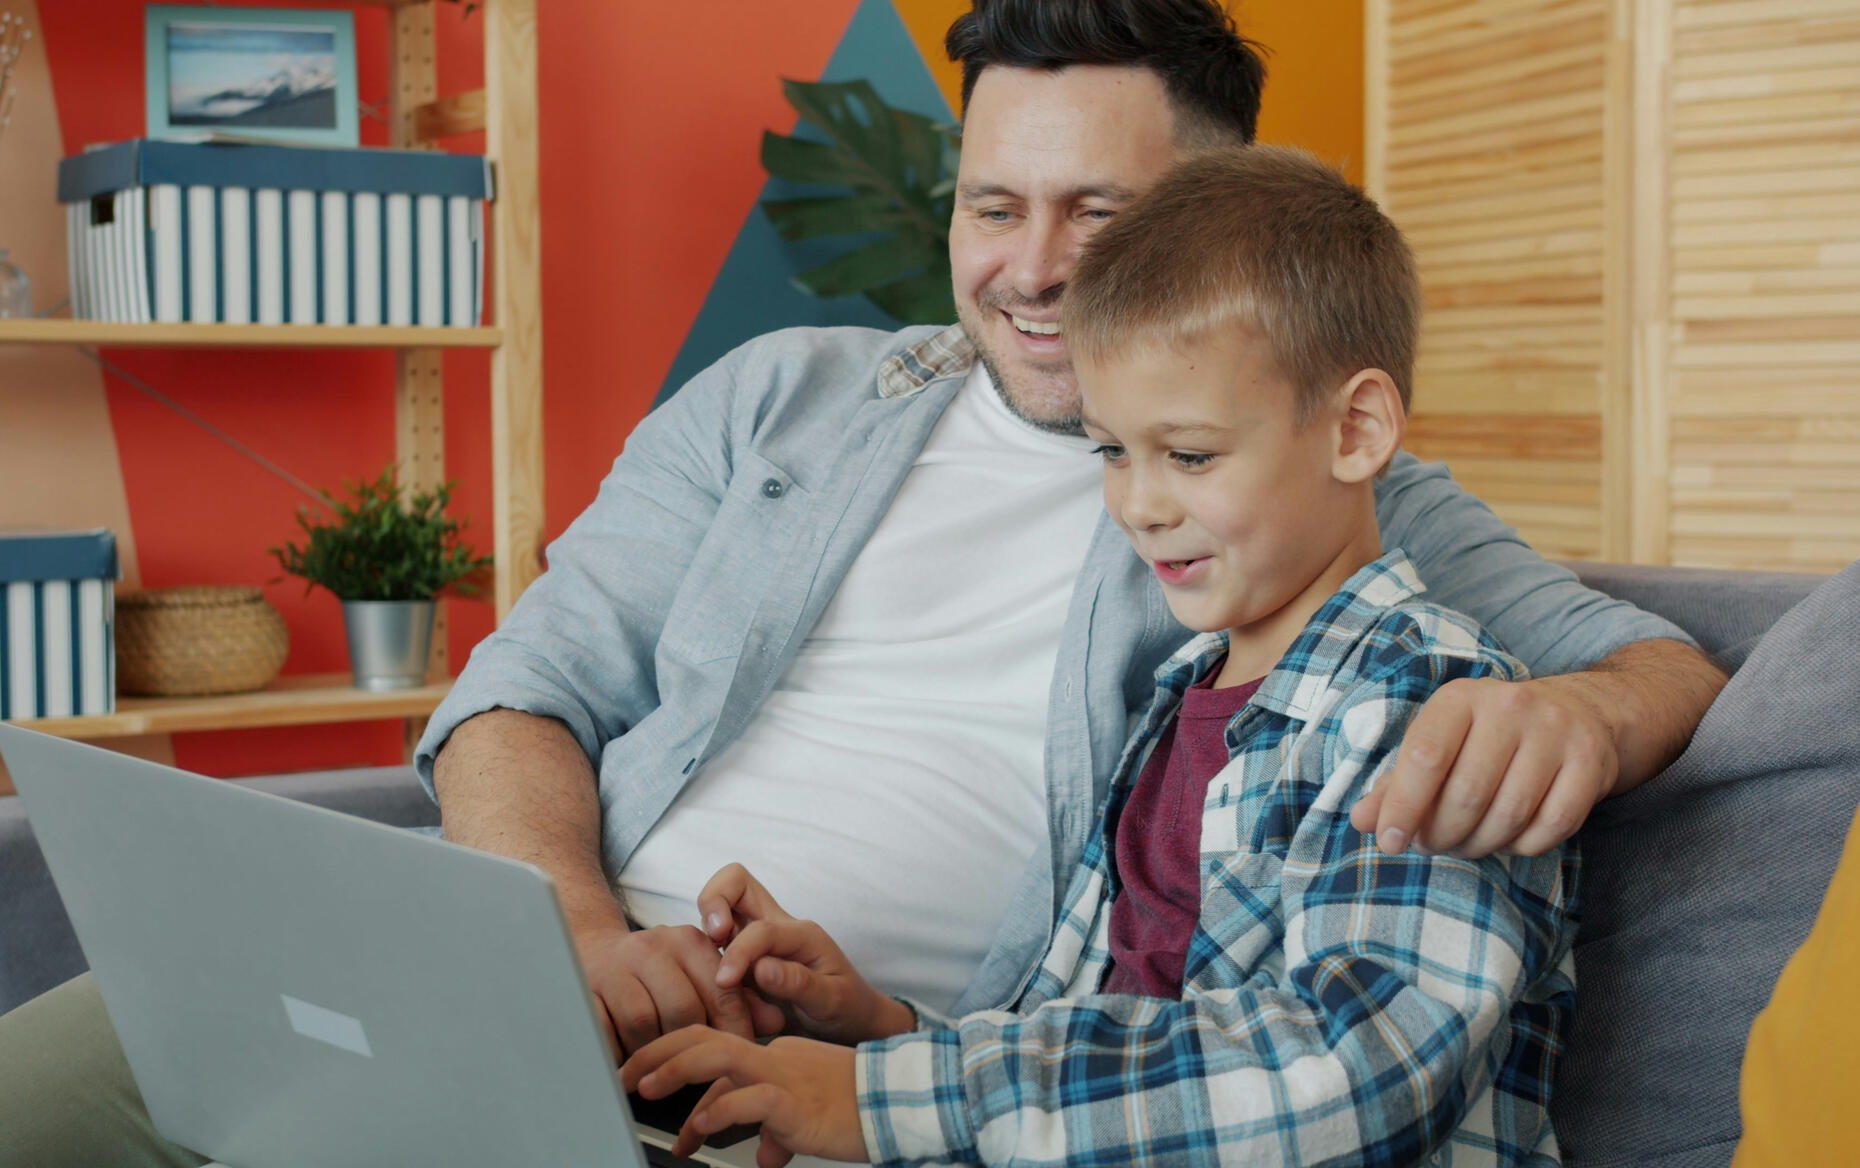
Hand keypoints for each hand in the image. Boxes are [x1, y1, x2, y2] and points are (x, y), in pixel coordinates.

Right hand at [573, 918, 769, 1059]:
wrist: (595, 952)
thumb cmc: (659, 971)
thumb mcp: (702, 973)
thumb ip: (741, 997)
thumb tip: (776, 1020)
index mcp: (689, 942)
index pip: (722, 990)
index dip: (734, 1028)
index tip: (738, 1055)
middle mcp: (653, 947)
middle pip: (683, 1010)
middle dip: (691, 1045)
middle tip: (696, 1067)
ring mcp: (615, 967)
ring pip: (643, 1024)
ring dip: (653, 1052)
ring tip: (660, 1063)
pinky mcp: (584, 988)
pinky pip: (605, 1031)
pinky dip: (617, 1051)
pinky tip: (627, 1058)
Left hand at [623, 1027, 866, 1166]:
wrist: (899, 1104)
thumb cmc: (858, 1110)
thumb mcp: (806, 1118)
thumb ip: (778, 1129)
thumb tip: (762, 1153)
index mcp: (775, 1056)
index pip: (713, 1050)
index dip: (673, 1065)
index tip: (646, 1087)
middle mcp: (773, 1057)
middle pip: (703, 1037)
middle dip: (657, 1053)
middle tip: (625, 1076)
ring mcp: (783, 1074)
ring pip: (717, 1054)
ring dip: (673, 1069)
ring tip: (644, 1088)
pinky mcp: (794, 1101)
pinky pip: (748, 1100)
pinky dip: (718, 1111)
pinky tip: (700, 1127)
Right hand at [698, 864, 913, 1043]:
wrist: (850, 1021)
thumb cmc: (846, 1007)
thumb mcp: (833, 1001)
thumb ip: (799, 984)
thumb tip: (762, 969)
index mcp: (801, 934)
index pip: (760, 929)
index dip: (738, 952)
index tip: (725, 982)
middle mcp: (777, 927)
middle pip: (735, 882)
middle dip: (713, 900)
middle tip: (711, 938)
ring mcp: (757, 940)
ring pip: (720, 908)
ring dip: (704, 932)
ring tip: (707, 971)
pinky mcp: (743, 958)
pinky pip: (713, 944)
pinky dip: (704, 959)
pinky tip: (714, 993)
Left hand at [1351, 675, 1618, 857]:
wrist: (1577, 712)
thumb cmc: (1488, 735)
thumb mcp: (1439, 742)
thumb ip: (1397, 782)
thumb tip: (1362, 822)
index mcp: (1460, 698)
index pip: (1425, 756)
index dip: (1402, 806)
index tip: (1389, 841)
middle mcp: (1510, 706)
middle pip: (1467, 793)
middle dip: (1442, 833)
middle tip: (1432, 844)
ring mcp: (1555, 732)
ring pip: (1509, 814)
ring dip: (1480, 844)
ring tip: (1467, 843)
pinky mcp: (1590, 762)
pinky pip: (1553, 825)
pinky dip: (1524, 845)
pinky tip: (1510, 838)